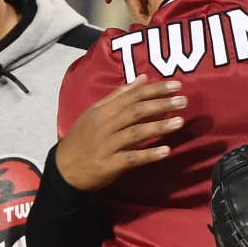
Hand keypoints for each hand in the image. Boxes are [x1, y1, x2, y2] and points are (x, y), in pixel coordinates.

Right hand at [55, 74, 187, 190]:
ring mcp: (107, 145)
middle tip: (183, 101)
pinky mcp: (109, 164)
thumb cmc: (84, 138)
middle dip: (161, 105)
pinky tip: (166, 151)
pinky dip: (148, 155)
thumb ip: (120, 95)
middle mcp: (105, 125)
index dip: (155, 90)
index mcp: (103, 111)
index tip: (176, 85)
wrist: (64, 168)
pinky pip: (131, 158)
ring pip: (135, 133)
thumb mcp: (96, 112)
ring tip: (180, 122)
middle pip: (135, 112)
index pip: (132, 96)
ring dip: (158, 127)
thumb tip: (143, 78)